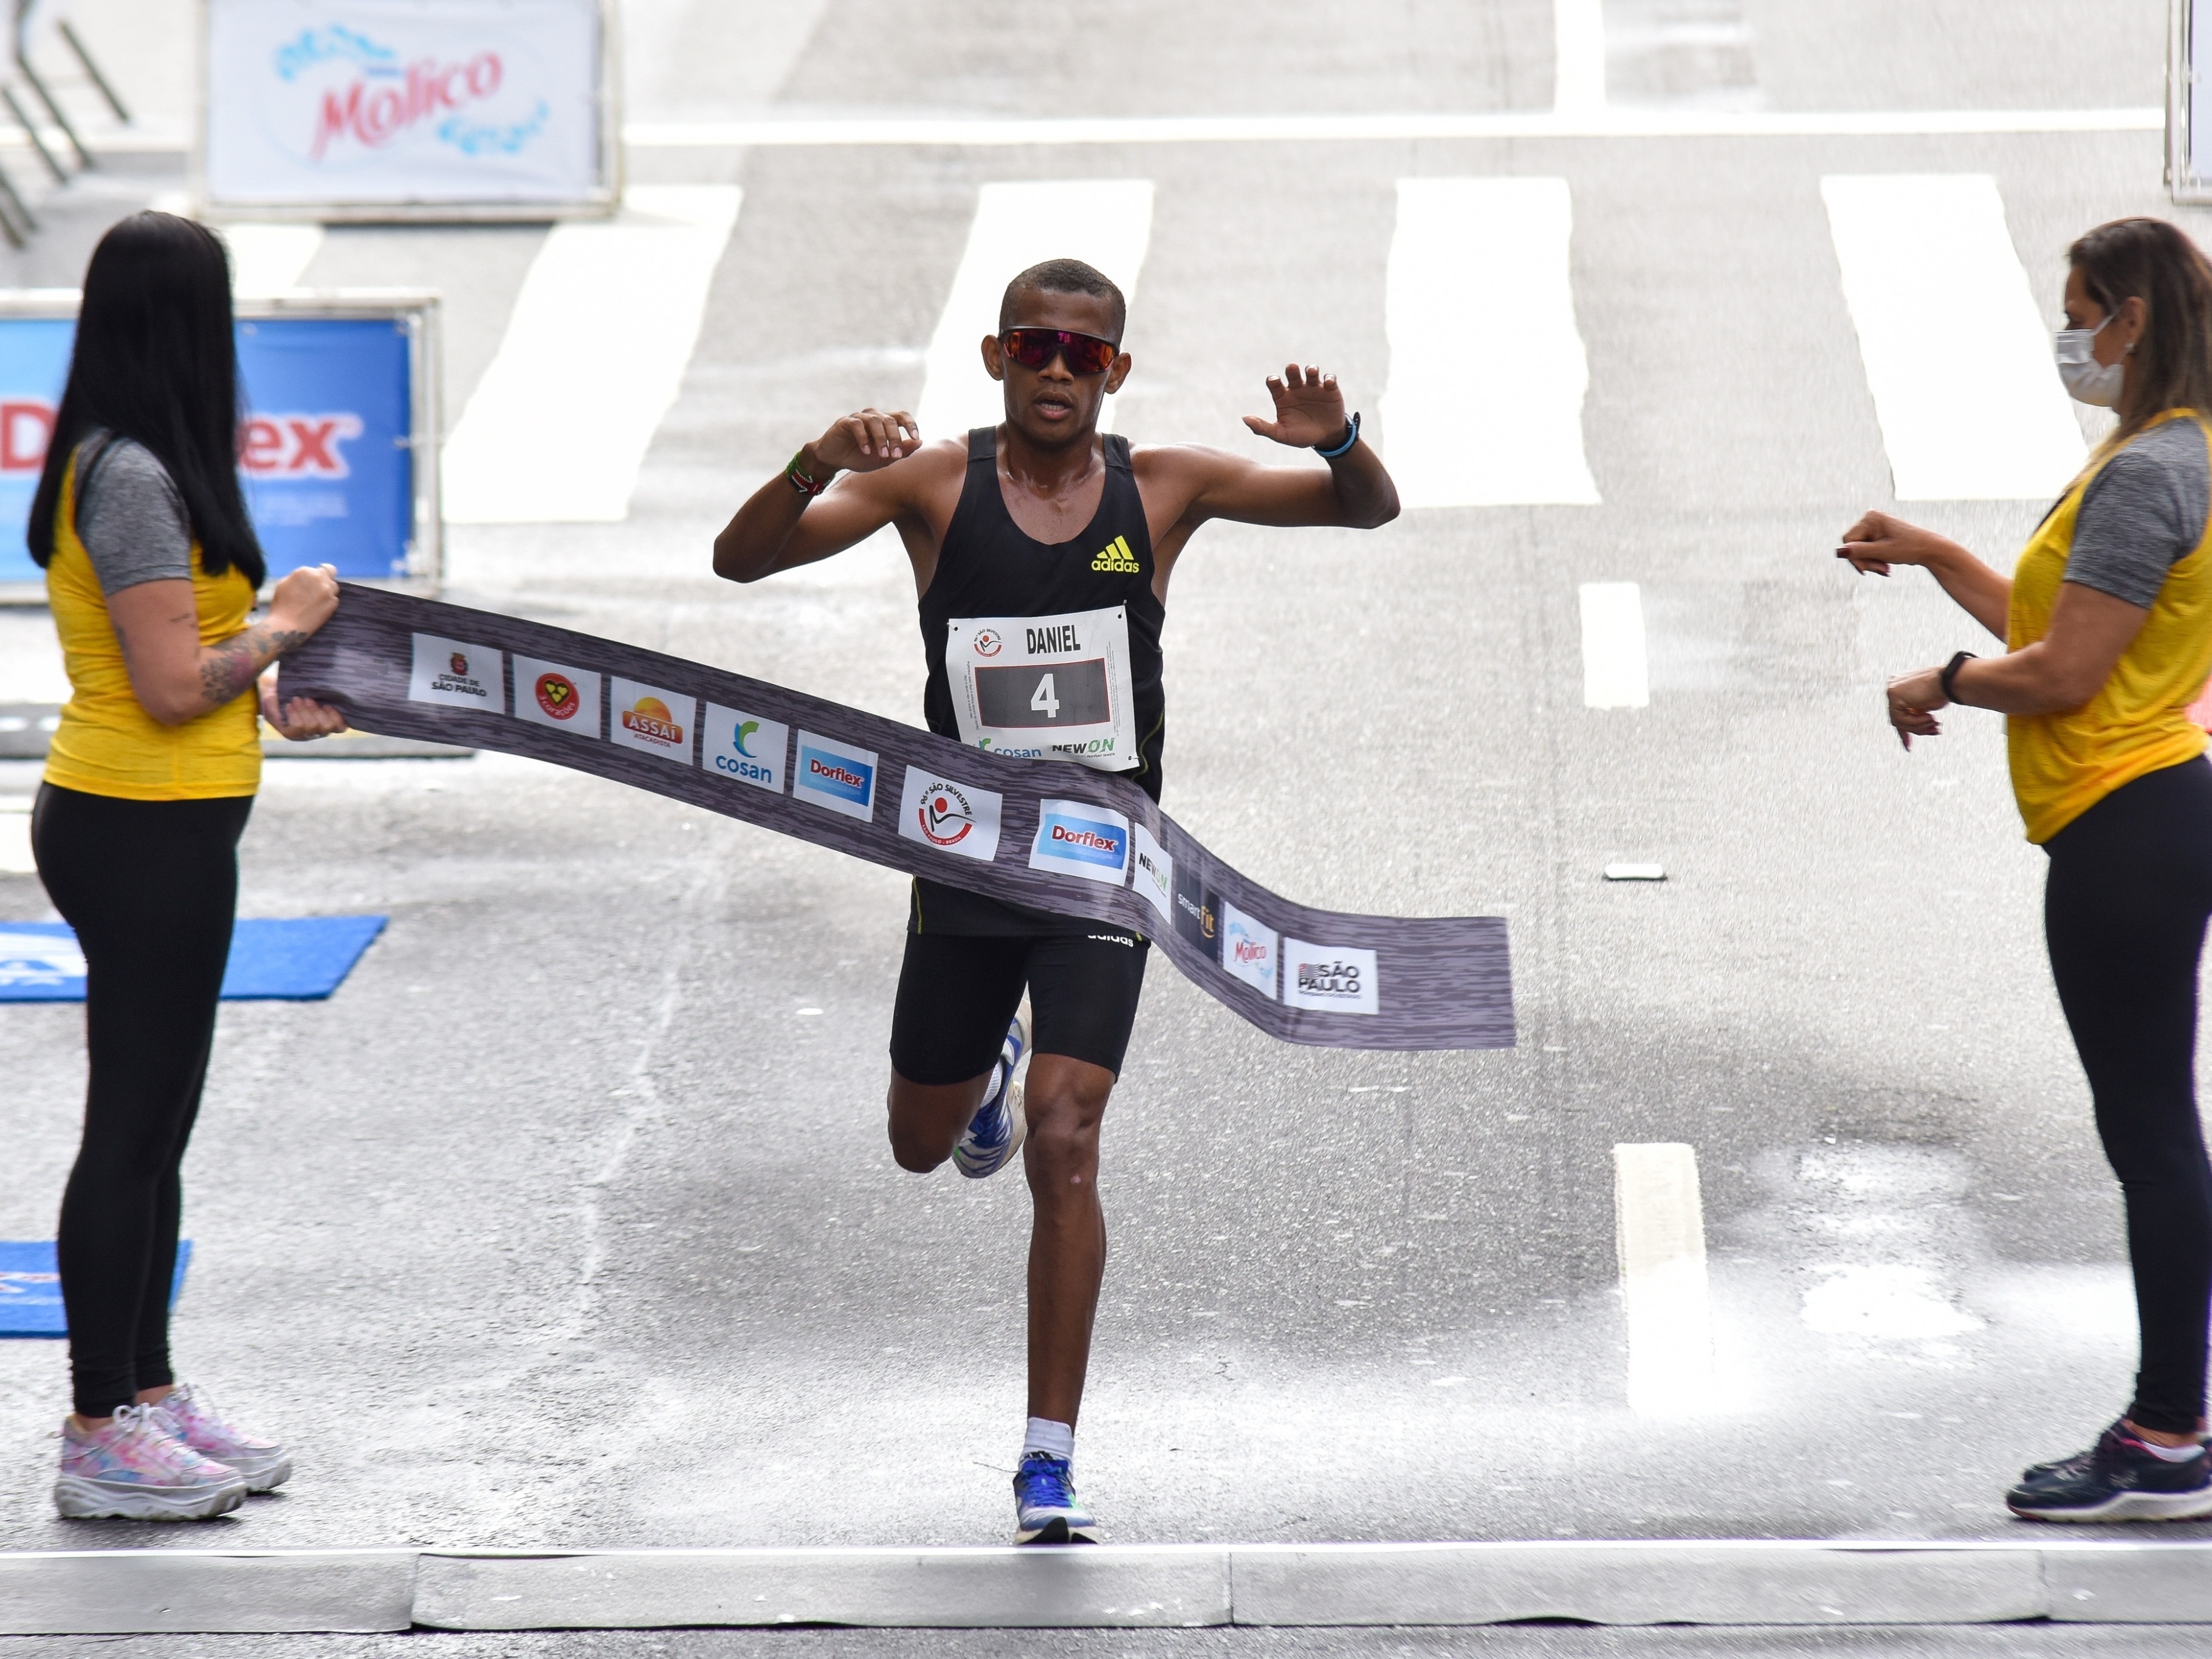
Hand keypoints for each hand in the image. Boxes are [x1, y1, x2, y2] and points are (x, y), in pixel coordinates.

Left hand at [258, 673, 346, 740]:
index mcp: (328, 721)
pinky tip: (289, 705)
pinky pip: (297, 727)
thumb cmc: (296, 688)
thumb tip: (339, 686)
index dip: (336, 717)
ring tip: (297, 700)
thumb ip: (326, 692)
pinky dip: (294, 714)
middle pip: (327, 727)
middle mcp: (318, 731)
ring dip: (304, 711)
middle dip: (317, 711)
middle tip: (308, 699)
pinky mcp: (290, 734)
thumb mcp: (314, 689)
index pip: (341, 727)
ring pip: (312, 726)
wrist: (272, 690)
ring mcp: (304, 735)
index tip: (327, 704)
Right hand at [266, 563, 338, 638]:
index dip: (321, 573)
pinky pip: (334, 599)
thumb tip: (307, 577)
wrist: (287, 625)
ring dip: (328, 591)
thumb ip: (299, 577)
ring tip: (317, 600)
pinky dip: (329, 602)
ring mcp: (328, 591)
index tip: (318, 579)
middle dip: (324, 581)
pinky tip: (319, 608)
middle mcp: (319, 579)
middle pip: (330, 576)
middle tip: (317, 591)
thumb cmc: (281, 605)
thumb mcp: (284, 583)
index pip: (323, 568)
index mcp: (305, 571)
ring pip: (334, 587)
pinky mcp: (333, 603)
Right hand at [810, 408, 920, 473]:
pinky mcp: (844, 422)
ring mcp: (859, 417)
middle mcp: (873, 416)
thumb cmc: (860, 458)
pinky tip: (866, 451)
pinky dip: (863, 438)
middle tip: (895, 456)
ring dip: (881, 439)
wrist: (834, 460)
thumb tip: (920, 442)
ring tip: (882, 454)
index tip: (916, 438)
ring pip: (875, 421)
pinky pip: (857, 425)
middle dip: (895, 438)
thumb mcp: (883, 459)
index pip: (902, 416)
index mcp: (885, 423)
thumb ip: (901, 451)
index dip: (911, 424)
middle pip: (890, 420)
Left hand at [1243, 364, 1348, 447]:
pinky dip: (1329, 378)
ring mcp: (1313, 387)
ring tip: (1311, 372)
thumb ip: (1262, 428)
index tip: (1275, 382)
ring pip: (1311, 371)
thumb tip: (1244, 418)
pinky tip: (1328, 384)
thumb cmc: (1300, 435)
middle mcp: (1297, 388)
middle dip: (1292, 369)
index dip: (1273, 380)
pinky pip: (1330, 378)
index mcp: (1283, 397)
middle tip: (1292, 369)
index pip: (1274, 383)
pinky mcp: (1330, 389)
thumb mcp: (1281, 434)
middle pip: (1292, 373)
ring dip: (1311, 369)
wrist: (1324, 438)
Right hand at [1837, 511, 1957, 577]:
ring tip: (1885, 569)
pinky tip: (1885, 565)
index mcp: (1870, 518)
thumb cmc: (1910, 548)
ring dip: (1870, 562)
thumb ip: (1859, 551)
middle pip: (1853, 545)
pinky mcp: (1879, 534)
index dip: (1855, 557)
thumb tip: (1838, 552)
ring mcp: (1875, 526)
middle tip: (1881, 570)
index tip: (1868, 570)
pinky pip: (1867, 549)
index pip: (1848, 540)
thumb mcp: (1882, 552)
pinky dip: (1874, 559)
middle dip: (1865, 560)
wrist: (1930, 549)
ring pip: (1860, 549)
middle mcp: (1871, 518)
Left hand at [1887, 667, 1946, 748]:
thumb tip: (1911, 730)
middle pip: (1899, 718)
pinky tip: (1929, 717)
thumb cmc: (1945, 691)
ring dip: (1919, 726)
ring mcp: (1892, 690)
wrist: (1950, 681)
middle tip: (1935, 731)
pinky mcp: (1894, 694)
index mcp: (1902, 688)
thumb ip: (1916, 714)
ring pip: (1899, 721)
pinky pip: (1900, 718)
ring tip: (1934, 723)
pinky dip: (1916, 722)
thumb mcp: (1927, 706)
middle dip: (1917, 729)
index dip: (1905, 731)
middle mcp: (1894, 686)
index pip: (1899, 713)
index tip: (1909, 747)